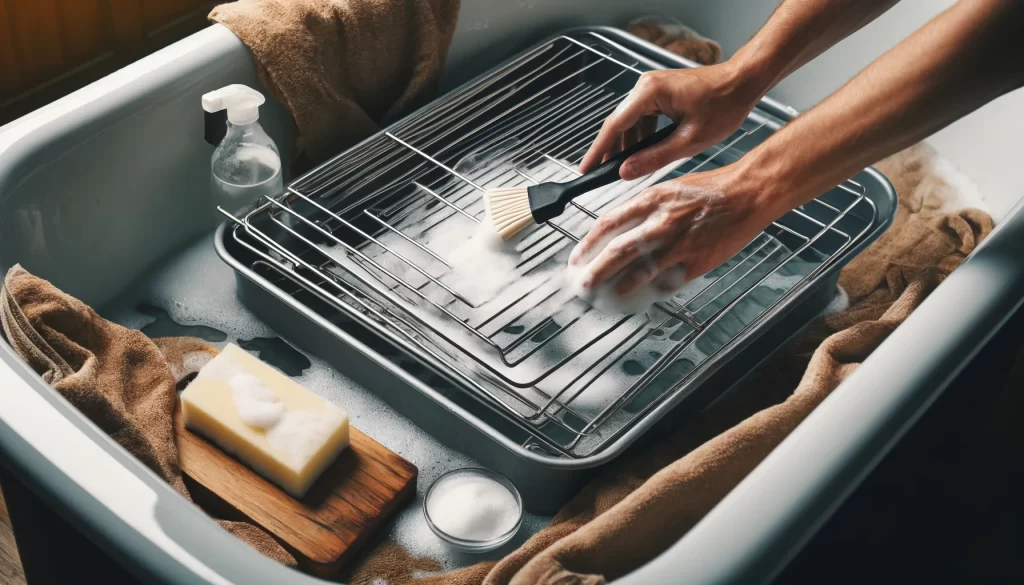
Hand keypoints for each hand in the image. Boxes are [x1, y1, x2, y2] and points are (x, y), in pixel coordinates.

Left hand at [568, 166, 772, 295]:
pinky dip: (650, 292)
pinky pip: (666, 283)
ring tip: (605, 296)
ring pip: (638, 273)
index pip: (607, 224)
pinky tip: (639, 297)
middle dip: (594, 273)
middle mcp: (660, 223)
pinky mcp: (694, 263)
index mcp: (651, 200)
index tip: (577, 258)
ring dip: (617, 287)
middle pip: (616, 252)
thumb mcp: (668, 188)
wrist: (747, 195)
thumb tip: (617, 228)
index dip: (587, 244)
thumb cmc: (710, 190)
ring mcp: (678, 245)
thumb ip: (641, 208)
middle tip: (582, 285)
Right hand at [578, 63, 762, 180]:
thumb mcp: (689, 140)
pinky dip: (640, 136)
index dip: (598, 150)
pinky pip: (642, 117)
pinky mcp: (660, 92)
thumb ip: (654, 157)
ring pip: (630, 121)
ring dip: (627, 144)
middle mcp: (645, 86)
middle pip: (618, 123)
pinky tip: (643, 153)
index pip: (614, 126)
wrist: (744, 81)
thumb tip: (626, 171)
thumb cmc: (724, 105)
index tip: (585, 169)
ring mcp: (652, 87)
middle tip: (600, 174)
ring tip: (623, 169)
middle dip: (610, 150)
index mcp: (649, 93)